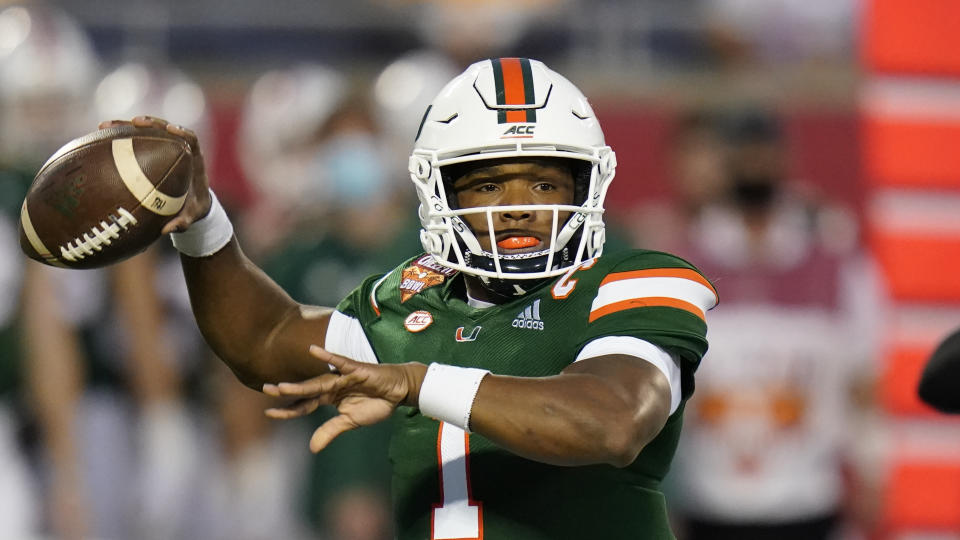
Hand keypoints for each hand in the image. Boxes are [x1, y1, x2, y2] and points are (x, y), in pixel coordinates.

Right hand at [97, 116, 211, 233]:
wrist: (193, 204)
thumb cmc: (194, 208)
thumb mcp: (191, 216)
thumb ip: (183, 222)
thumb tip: (168, 231)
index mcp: (194, 160)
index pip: (191, 139)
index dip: (182, 132)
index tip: (170, 130)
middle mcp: (179, 149)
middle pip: (166, 128)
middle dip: (150, 123)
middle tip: (134, 122)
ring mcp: (164, 148)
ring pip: (146, 132)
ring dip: (127, 126)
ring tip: (105, 125)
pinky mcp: (151, 152)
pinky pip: (135, 142)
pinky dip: (119, 139)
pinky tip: (98, 138)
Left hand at [263, 345, 426, 452]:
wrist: (397, 392)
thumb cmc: (375, 403)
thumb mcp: (351, 421)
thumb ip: (331, 431)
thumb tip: (312, 448)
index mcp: (329, 398)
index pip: (305, 405)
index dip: (288, 410)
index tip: (268, 413)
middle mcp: (332, 386)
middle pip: (306, 391)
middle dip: (286, 391)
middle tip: (265, 389)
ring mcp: (342, 377)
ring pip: (318, 382)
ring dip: (300, 385)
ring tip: (281, 387)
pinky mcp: (355, 370)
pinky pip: (339, 362)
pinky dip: (327, 357)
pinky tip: (313, 350)